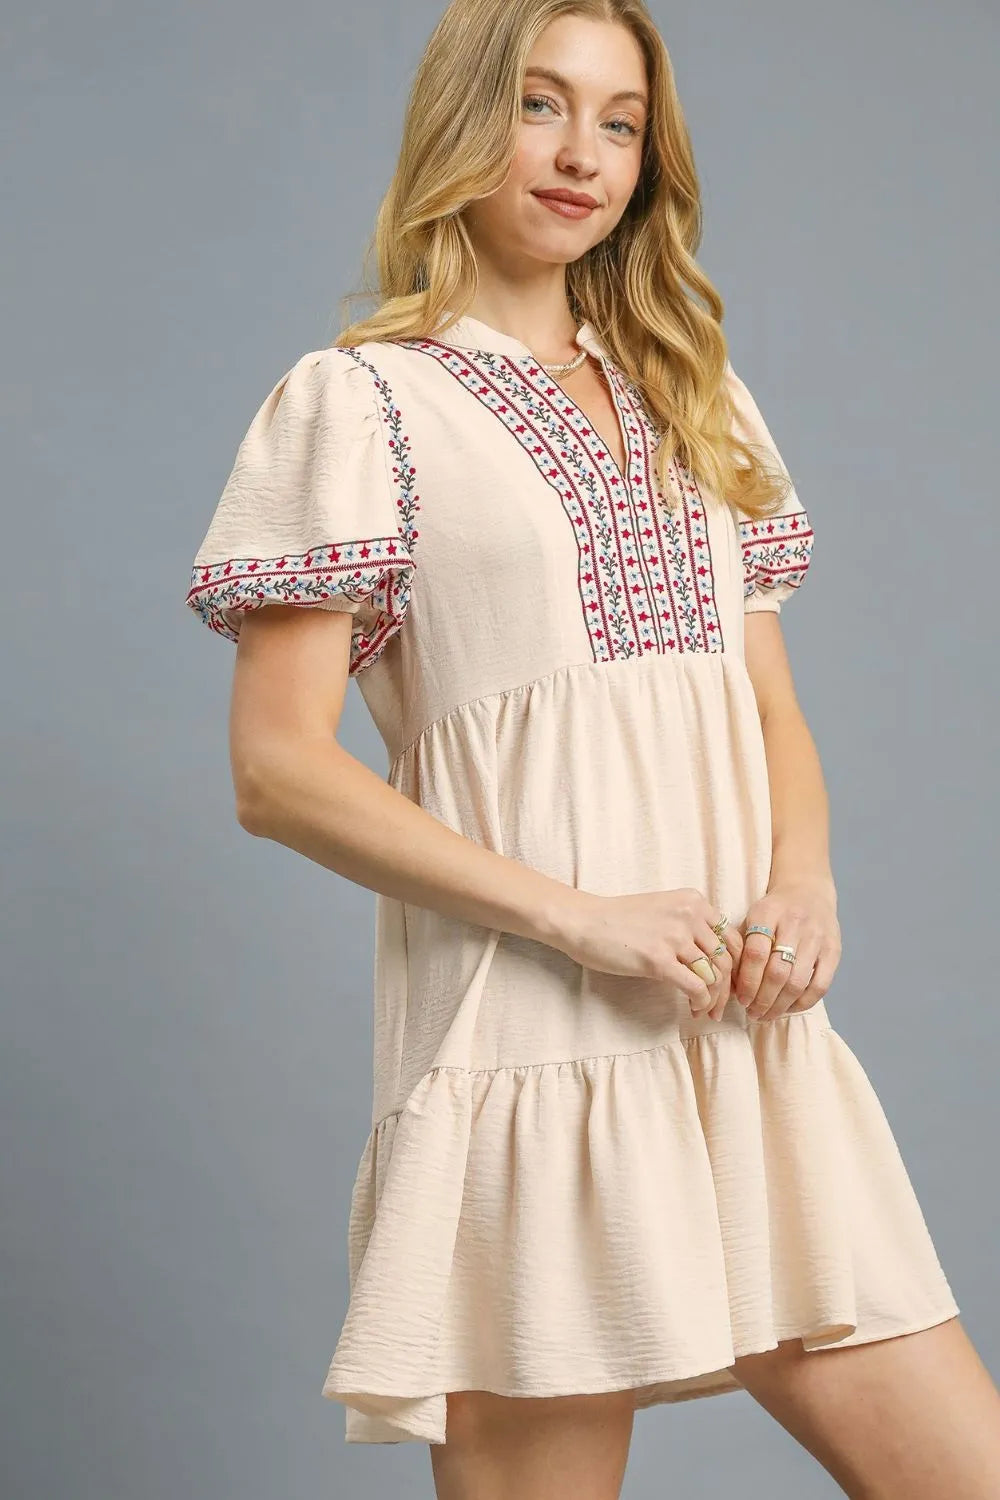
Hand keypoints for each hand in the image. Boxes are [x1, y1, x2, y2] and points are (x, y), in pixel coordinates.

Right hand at [556, 887, 743, 1019]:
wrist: (583, 921)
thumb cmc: (619, 919)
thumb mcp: (663, 910)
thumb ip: (690, 925)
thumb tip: (715, 960)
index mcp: (694, 901)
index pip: (732, 938)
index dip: (736, 966)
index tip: (729, 984)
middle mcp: (689, 915)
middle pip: (726, 959)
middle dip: (727, 988)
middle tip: (720, 1006)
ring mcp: (674, 937)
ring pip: (714, 976)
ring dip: (714, 999)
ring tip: (707, 1011)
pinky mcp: (658, 960)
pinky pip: (696, 987)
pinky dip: (701, 1002)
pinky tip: (694, 1009)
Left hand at [734, 876, 840, 1020]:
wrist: (808, 890)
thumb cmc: (773, 911)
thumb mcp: (752, 918)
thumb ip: (741, 948)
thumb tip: (731, 988)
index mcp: (767, 912)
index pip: (755, 954)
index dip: (747, 982)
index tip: (740, 1000)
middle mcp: (794, 923)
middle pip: (777, 972)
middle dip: (762, 1000)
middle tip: (752, 1013)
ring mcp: (817, 937)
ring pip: (798, 982)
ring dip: (780, 1006)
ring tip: (766, 1015)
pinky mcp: (834, 950)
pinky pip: (820, 986)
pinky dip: (803, 1003)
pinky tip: (789, 1009)